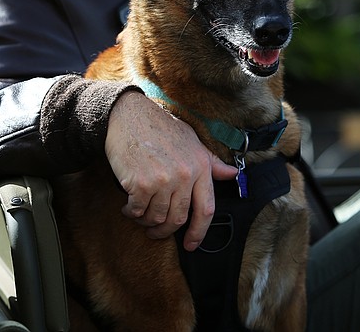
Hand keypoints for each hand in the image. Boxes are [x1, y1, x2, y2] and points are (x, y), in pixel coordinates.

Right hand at [105, 91, 237, 250]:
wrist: (129, 115)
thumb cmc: (160, 128)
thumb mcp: (191, 141)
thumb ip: (211, 162)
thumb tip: (232, 174)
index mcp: (200, 167)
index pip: (206, 209)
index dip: (200, 232)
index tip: (191, 245)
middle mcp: (184, 175)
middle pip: (179, 219)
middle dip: (165, 231)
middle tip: (155, 231)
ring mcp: (163, 180)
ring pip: (157, 218)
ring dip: (146, 221)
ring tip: (139, 214)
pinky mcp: (141, 183)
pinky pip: (138, 211)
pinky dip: (131, 213)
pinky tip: (128, 206)